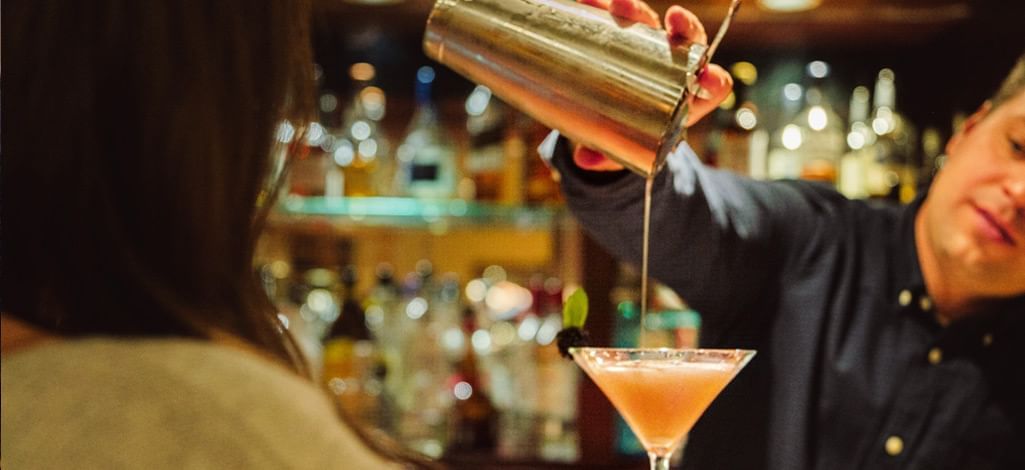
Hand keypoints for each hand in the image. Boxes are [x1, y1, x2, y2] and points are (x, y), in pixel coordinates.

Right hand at [573, 0, 733, 170]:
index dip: (713, 81)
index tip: (706, 79)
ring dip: (638, 10)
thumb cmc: (628, 140)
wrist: (611, 119)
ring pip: (652, 24)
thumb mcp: (620, 153)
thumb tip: (586, 160)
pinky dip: (605, 8)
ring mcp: (651, 49)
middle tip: (673, 19)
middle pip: (687, 43)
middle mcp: (673, 69)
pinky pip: (620, 18)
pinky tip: (588, 2)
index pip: (712, 87)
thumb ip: (607, 157)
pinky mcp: (626, 37)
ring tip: (618, 3)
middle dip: (683, 28)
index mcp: (686, 101)